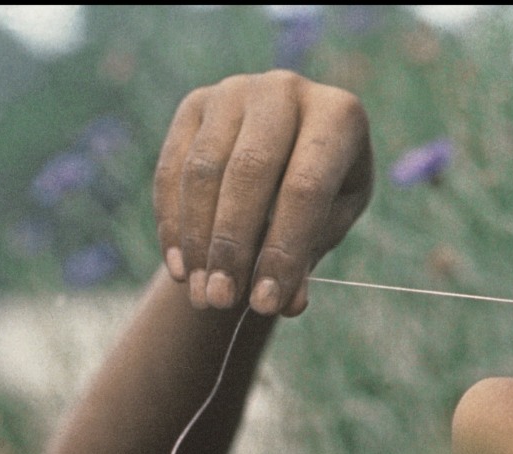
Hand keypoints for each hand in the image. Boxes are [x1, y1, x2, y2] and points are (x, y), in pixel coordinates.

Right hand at [154, 70, 373, 316]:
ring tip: (203, 296)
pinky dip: (173, 224)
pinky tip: (181, 270)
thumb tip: (289, 305)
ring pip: (203, 171)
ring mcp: (235, 90)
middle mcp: (286, 90)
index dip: (284, 250)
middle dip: (233, 246)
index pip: (305, 187)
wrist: (291, 149)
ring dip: (199, 241)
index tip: (266, 304)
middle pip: (249, 172)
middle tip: (223, 301)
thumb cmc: (323, 194)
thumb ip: (310, 257)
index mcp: (339, 114)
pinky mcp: (195, 104)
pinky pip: (173, 170)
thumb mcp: (331, 224)